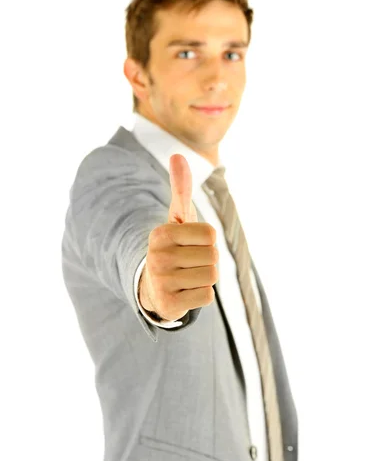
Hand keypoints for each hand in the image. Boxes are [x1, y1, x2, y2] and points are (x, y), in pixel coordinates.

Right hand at [139, 154, 218, 320]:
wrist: (153, 285)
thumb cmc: (173, 246)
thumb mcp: (176, 217)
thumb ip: (180, 188)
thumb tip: (178, 155)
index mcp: (161, 233)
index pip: (210, 235)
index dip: (207, 240)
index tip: (190, 243)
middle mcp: (157, 257)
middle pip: (213, 256)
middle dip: (207, 259)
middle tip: (189, 262)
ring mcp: (161, 282)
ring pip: (211, 277)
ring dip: (205, 277)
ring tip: (187, 276)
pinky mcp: (168, 304)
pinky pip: (206, 296)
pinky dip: (200, 295)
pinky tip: (184, 291)